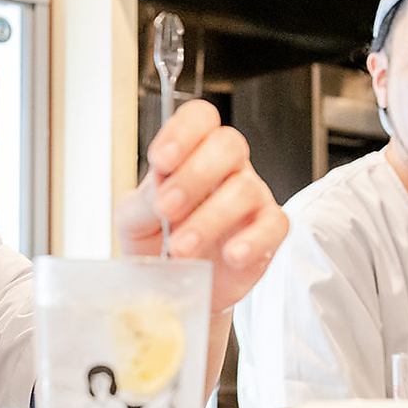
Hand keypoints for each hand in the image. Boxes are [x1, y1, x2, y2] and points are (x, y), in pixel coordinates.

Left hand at [116, 100, 287, 313]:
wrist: (172, 288)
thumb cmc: (154, 243)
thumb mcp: (133, 220)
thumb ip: (141, 202)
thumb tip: (157, 191)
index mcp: (191, 153)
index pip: (199, 119)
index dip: (183, 132)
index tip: (160, 160)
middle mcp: (226, 168)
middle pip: (229, 145)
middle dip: (194, 176)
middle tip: (166, 208)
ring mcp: (251, 198)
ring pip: (245, 189)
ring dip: (209, 218)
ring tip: (181, 248)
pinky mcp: (268, 232)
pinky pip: (274, 225)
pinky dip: (252, 241)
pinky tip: (229, 255)